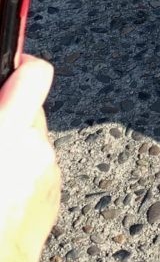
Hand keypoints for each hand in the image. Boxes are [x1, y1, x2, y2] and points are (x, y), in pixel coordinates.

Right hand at [0, 57, 60, 261]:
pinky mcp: (52, 195)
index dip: (19, 66)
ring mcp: (48, 171)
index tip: (7, 70)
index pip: (34, 72)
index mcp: (9, 129)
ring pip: (31, 142)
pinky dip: (20, 174)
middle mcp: (37, 145)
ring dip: (12, 148)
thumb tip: (12, 94)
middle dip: (6, 117)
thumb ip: (2, 115)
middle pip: (29, 110)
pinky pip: (37, 170)